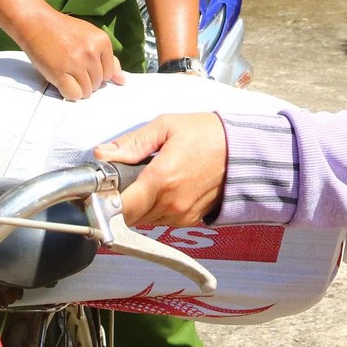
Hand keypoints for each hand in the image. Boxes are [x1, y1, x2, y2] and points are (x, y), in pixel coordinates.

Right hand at [14, 8, 123, 100]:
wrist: (36, 23)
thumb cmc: (62, 30)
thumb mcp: (90, 36)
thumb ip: (107, 58)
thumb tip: (121, 80)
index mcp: (102, 41)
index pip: (109, 73)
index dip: (96, 72)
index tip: (83, 64)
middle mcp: (91, 52)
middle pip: (98, 84)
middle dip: (86, 80)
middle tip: (72, 67)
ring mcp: (76, 63)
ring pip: (87, 91)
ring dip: (77, 87)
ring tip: (66, 73)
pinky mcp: (60, 73)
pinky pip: (74, 95)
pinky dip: (68, 93)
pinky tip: (61, 81)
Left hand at [93, 113, 226, 225]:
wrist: (244, 151)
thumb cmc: (208, 134)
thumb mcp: (166, 126)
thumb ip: (132, 143)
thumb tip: (103, 154)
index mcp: (162, 179)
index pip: (120, 205)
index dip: (105, 199)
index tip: (102, 187)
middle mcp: (171, 203)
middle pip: (129, 215)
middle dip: (122, 198)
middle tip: (124, 177)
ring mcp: (182, 215)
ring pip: (144, 219)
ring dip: (140, 204)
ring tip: (149, 179)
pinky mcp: (191, 220)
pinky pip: (162, 220)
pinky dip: (156, 207)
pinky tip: (164, 187)